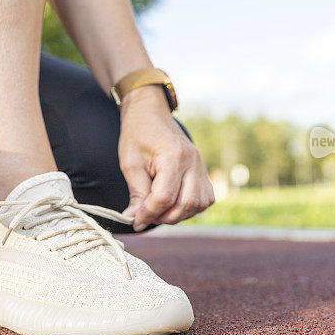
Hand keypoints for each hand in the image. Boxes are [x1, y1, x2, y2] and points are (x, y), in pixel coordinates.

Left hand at [118, 87, 213, 230]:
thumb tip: (135, 218)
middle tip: (146, 215)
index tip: (135, 220)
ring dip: (178, 214)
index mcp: (174, 157)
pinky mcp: (203, 171)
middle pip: (185, 204)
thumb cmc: (138, 134)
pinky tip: (173, 203)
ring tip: (159, 209)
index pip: (164, 197)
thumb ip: (136, 193)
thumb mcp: (130, 164)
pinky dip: (190, 207)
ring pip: (198, 204)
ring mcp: (201, 166)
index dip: (148, 213)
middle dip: (164, 217)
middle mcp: (193, 162)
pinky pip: (205, 198)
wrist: (150, 113)